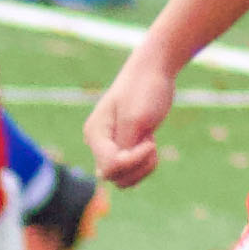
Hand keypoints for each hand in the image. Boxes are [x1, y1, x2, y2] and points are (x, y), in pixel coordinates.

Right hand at [86, 56, 177, 188]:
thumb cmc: (144, 90)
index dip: (133, 161)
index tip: (150, 142)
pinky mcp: (123, 146)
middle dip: (138, 166)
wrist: (153, 71)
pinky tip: (150, 143)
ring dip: (143, 168)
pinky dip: (145, 164)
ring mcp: (110, 145)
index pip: (110, 166)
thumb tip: (108, 173)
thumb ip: (122, 147)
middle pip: (115, 176)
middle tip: (151, 143)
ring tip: (151, 144)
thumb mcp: (135, 119)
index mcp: (95, 133)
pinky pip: (132, 170)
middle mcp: (98, 142)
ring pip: (123, 178)